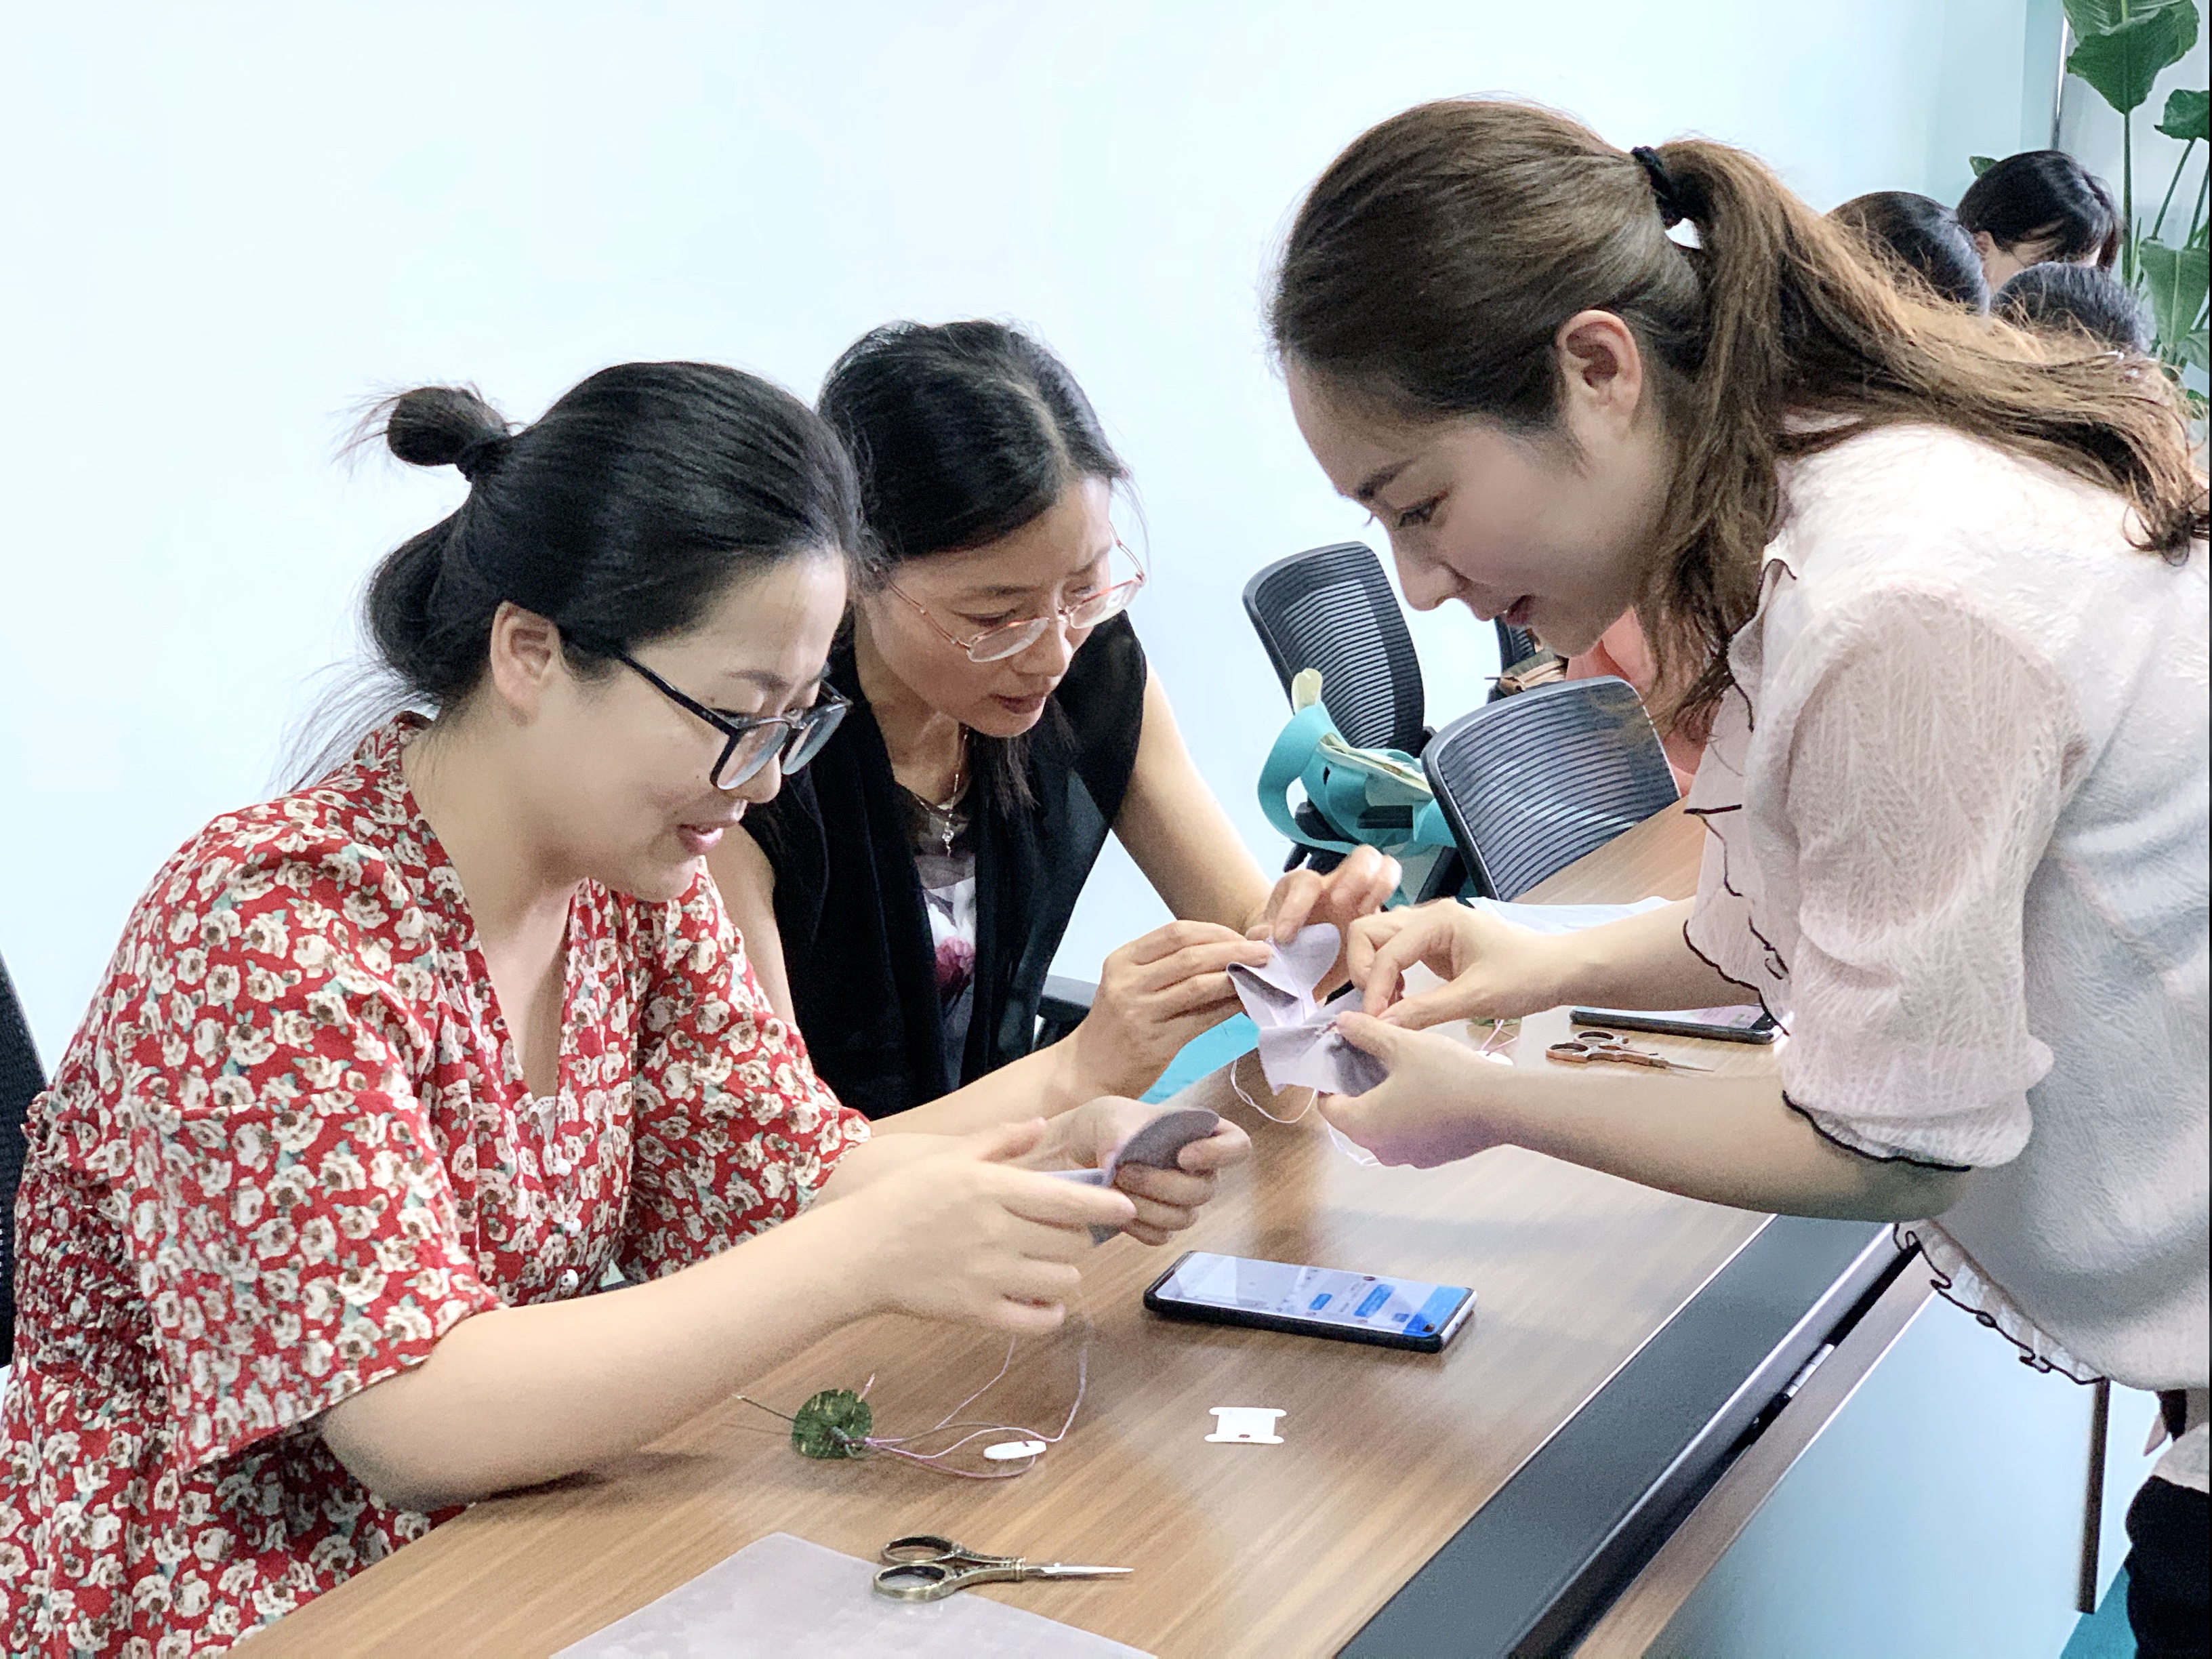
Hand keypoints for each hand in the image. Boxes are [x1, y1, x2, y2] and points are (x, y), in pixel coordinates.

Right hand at [852, 1120, 1134, 1332]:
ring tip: (1047, 1265)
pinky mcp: (976, 1312)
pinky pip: (1036, 1321)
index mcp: (994, 1189)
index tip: (1126, 1207)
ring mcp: (989, 1275)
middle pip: (1073, 1243)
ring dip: (1064, 1273)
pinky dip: (1048, 1314)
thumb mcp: (950, 1158)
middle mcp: (998, 1232)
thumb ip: (999, 1141)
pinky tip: (1041, 1302)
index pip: (1071, 1201)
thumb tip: (1041, 1124)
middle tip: (1062, 1234)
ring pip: (1062, 1281)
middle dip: (1077, 1238)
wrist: (856, 1252)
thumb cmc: (902, 1199)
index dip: (1107, 1206)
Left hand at [1029, 1096, 1252, 1244]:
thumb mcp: (1108, 1115)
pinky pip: (1160, 1236)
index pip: (1237, 1146)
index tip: (1184, 1155)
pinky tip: (1114, 1206)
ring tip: (1114, 1184)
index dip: (1220, 1154)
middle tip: (1124, 1170)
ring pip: (1183, 1217)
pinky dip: (1136, 1225)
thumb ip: (1118, 1132)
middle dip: (1162, 1184)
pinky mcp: (1160, 1225)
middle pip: (1205, 1190)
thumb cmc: (1104, 1125)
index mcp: (1201, 1133)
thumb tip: (1118, 1159)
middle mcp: (1200, 1170)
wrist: (1077, 1152)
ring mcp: (1182, 1201)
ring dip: (1147, 1205)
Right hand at [1065, 921, 1271, 1097]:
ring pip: (1199, 985)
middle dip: (1234, 950)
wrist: (1087, 1071)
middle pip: (1190, 955)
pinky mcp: (1156, 1044)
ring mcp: (1140, 1013)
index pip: (1175, 933)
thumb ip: (1167, 968)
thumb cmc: (1117, 1026)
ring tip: (1262, 975)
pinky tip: (1248, 1006)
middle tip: (1264, 951)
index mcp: (1122, 960)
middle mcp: (1128, 983)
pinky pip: (1203, 1020)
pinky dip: (1230, 1009)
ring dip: (1237, 977)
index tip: (1241, 936)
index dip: (1215, 931)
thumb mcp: (1130, 986)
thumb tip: (1225, 952)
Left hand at [1253, 844, 1399, 945]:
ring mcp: (1361, 897)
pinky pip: (1397, 903)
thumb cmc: (1284, 945)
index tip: (1284, 938)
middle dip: (1356, 876)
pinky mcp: (1377, 916)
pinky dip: (1397, 912)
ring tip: (1368, 913)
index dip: (1294, 909)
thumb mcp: (1267, 942)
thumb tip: (1264, 936)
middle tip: (1342, 902)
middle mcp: (1336, 884)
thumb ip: (1261, 938)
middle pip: (1360, 857)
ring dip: (1381, 885)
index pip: (1305, 883)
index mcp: (1303, 887)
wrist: (1297, 958)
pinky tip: (1384, 937)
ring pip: (1384, 867)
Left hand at [1314, 1014, 1517, 1167]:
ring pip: (1381, 1125)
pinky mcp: (1433, 1157)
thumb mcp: (1401, 1043)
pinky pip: (1407, 1133)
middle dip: (1357, 1086)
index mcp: (1361, 1124)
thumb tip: (1341, 1022)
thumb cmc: (1446, 1076)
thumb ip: (1365, 1032)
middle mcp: (1379, 1149)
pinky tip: (1426, 1088)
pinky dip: (1407, 1113)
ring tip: (1401, 1068)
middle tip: (1372, 1055)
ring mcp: (1407, 1157)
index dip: (1329, 1078)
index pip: (1327, 1105)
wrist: (1502, 1108)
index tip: (1343, 1055)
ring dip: (1383, 1100)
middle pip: (1353, 1116)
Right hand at [1348, 901, 1567, 1027]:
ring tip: (1390, 1007)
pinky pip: (1394, 954)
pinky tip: (1402, 1001)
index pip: (1385, 950)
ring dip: (1373, 973)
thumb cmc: (1526, 977)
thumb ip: (1424, 1010)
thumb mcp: (1476, 998)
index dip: (1373, 987)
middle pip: (1368, 932)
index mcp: (1439, 919)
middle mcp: (1428, 916)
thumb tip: (1380, 1025)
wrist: (1558, 971)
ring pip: (1377, 941)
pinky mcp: (1432, 945)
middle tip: (1377, 1007)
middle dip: (1363, 970)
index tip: (1376, 1022)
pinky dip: (1387, 976)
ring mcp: (1429, 929)